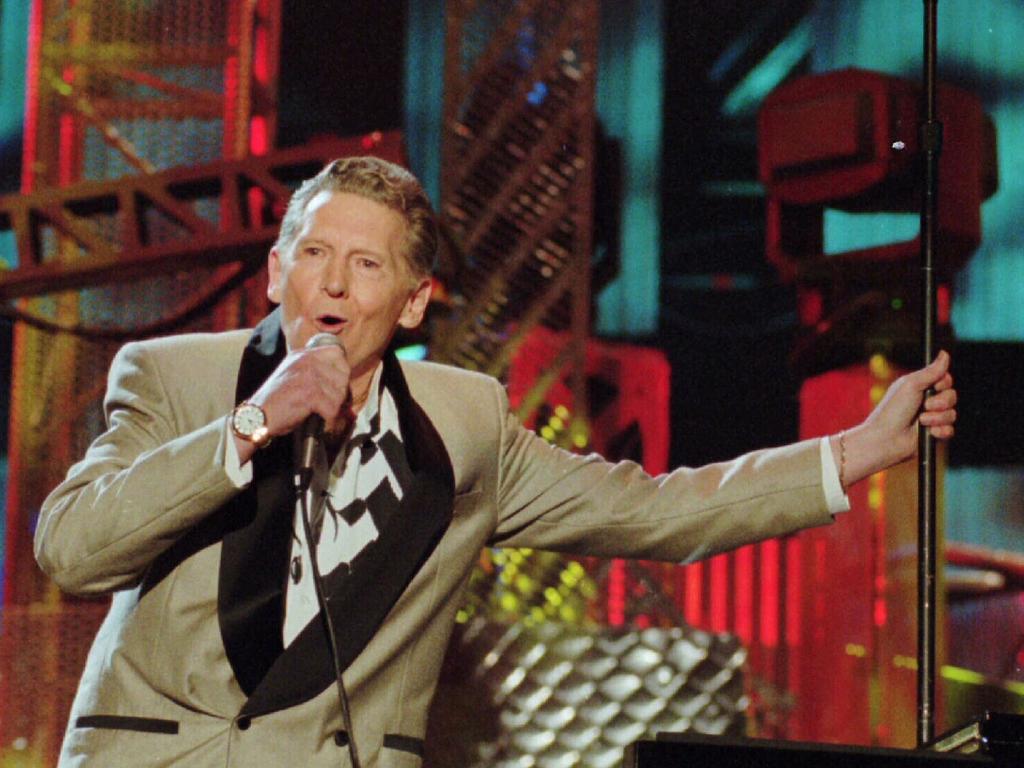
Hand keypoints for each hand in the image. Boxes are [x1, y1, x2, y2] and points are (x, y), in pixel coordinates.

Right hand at [234, 343, 350, 463]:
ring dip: (335, 408)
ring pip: (339, 393)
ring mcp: (308, 376)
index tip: (338, 384)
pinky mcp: (309, 394)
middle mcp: (306, 360)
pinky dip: (330, 419)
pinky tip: (322, 421)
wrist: (256, 416)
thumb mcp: (293, 375)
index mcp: (302, 354)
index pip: (336, 352)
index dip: (342, 369)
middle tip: (332, 405)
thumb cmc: (276, 401)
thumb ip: (313, 371)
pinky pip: (333, 408)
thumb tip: (342, 380)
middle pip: (343, 374)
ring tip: (325, 414)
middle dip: (341, 393)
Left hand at [835, 350, 956, 487]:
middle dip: (941, 402)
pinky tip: (928, 432)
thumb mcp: (911, 385)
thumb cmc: (893, 410)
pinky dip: (940, 431)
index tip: (934, 386)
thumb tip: (945, 353)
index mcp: (920, 387)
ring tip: (921, 421)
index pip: (945, 380)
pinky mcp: (934, 434)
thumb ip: (931, 371)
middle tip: (925, 406)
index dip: (944, 383)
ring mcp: (931, 418)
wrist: (886, 438)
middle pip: (952, 396)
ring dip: (938, 417)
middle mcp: (927, 402)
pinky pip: (950, 430)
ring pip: (952, 414)